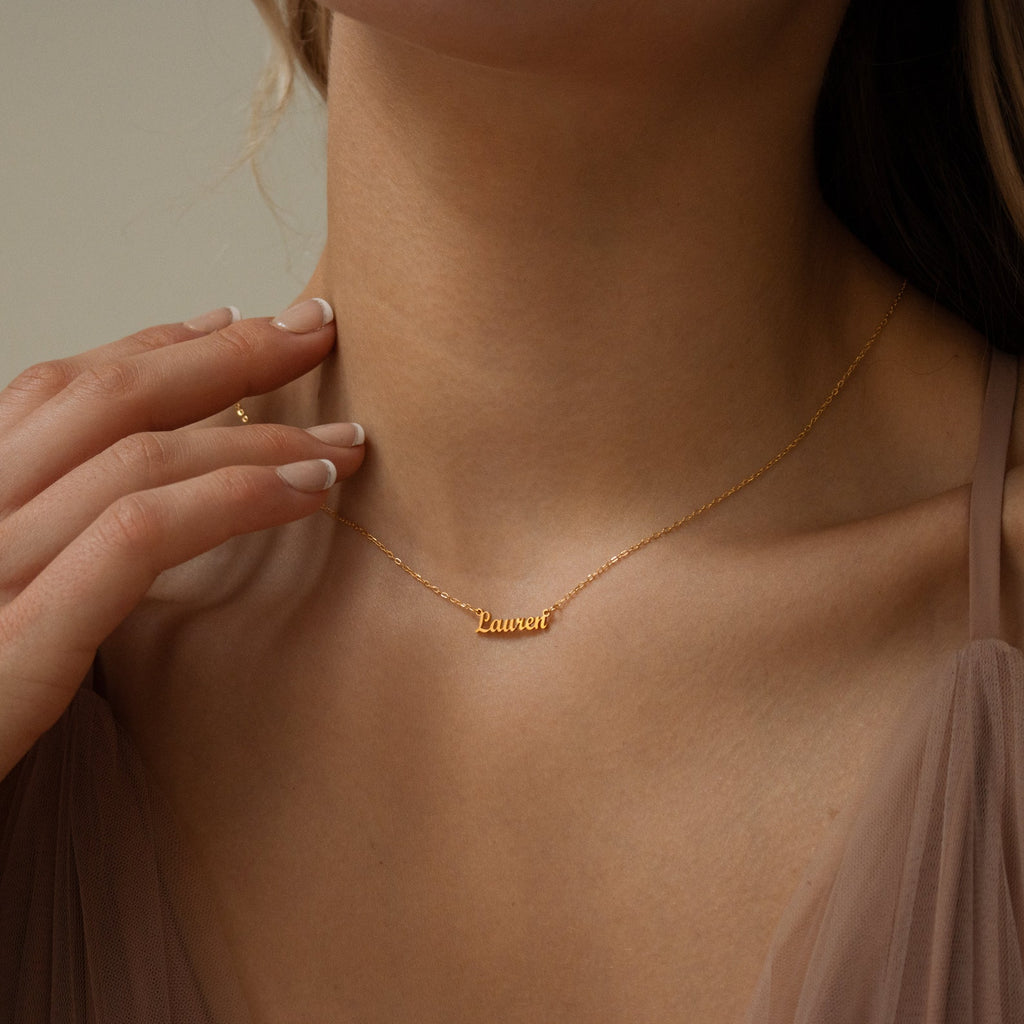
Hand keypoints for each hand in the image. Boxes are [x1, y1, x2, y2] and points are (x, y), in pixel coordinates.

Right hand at [0, 299, 364, 777]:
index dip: (153, 347)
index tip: (235, 321)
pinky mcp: (16, 644)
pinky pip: (139, 537)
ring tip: (344, 442)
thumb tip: (138, 504)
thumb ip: (56, 547)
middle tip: (315, 330)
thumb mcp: (2, 603)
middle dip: (225, 355)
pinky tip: (308, 493)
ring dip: (258, 435)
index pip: (58, 391)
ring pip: (136, 458)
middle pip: (104, 399)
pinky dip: (233, 500)